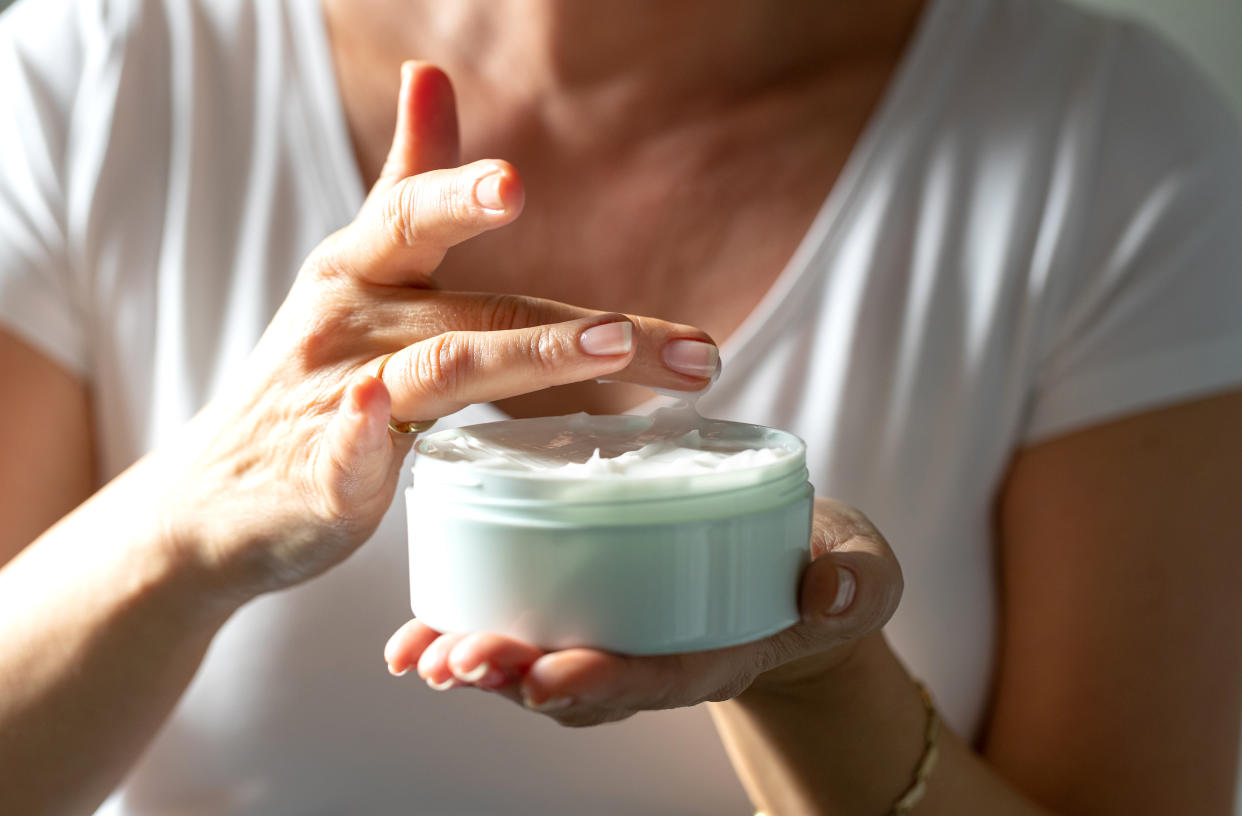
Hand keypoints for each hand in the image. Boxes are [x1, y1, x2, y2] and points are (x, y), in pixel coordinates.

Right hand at [152, 63, 717, 601]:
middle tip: (637, 329)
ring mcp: (332, 400)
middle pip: (471, 312)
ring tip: (609, 350)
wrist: (223, 493)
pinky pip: (346, 450)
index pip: (414, 220)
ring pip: (438, 371)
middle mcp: (349, 323)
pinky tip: (377, 412)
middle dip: (566, 324)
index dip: (458, 196)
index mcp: (361, 272)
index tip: (513, 183)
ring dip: (524, 356)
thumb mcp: (356, 271)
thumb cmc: (313, 372)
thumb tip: (429, 71)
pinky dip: (363, 432)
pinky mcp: (322, 476)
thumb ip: (405, 183)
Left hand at [385, 498, 902, 725]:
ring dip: (481, 663)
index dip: (606, 681)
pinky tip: (419, 631)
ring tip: (422, 653)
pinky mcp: (596, 610)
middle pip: (582, 684)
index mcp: (722, 648)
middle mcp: (660, 657)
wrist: (801, 577)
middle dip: (516, 676)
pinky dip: (474, 632)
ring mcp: (624, 640)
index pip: (661, 675)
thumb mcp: (860, 568)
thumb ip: (857, 580)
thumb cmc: (826, 568)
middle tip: (456, 662)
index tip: (548, 676)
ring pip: (543, 665)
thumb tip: (834, 592)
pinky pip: (532, 633)